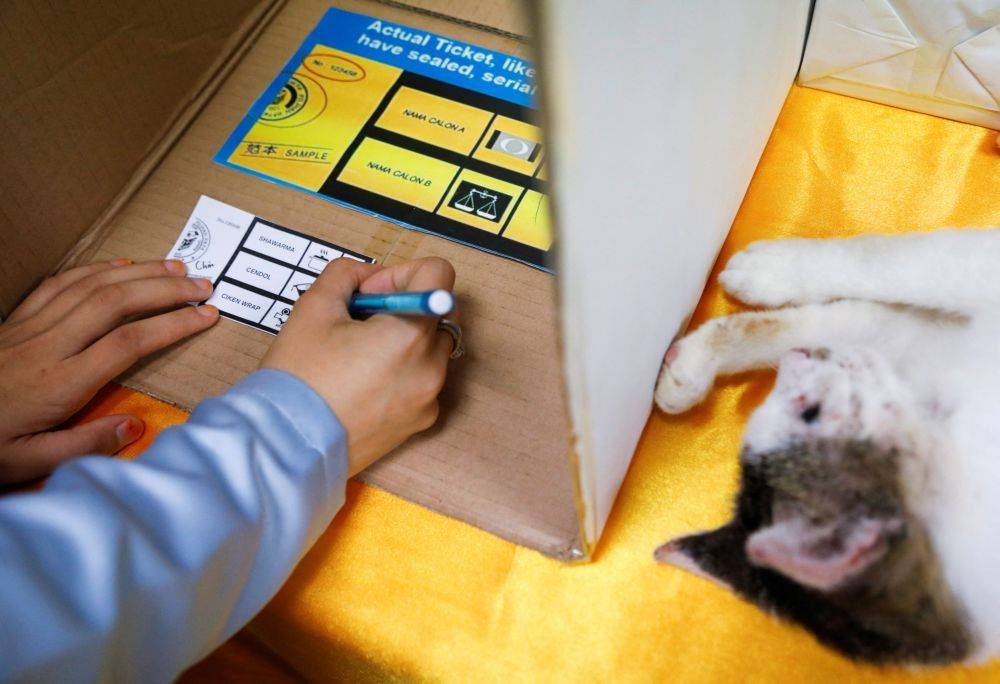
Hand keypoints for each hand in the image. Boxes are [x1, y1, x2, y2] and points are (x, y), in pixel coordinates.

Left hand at [0, 259, 219, 482]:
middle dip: (165, 290)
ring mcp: (30, 329)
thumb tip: (135, 427)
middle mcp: (49, 347)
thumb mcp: (27, 464)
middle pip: (116, 304)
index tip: (208, 316)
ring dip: (138, 273)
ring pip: (92, 287)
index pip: (128, 344)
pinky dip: (94, 270)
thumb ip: (84, 448)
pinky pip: (59, 284)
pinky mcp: (15, 322)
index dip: (173, 325)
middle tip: (204, 285)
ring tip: (177, 269)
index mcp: (60, 383)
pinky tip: (120, 266)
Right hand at [261, 257, 455, 475]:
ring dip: (404, 341)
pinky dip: (402, 374)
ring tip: (357, 356)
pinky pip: (422, 383)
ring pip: (430, 349)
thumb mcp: (313, 307)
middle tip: (358, 324)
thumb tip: (365, 275)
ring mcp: (429, 398)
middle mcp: (431, 367)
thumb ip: (345, 275)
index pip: (438, 274)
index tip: (370, 294)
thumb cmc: (299, 378)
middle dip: (401, 309)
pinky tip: (362, 384)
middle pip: (436, 312)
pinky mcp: (419, 422)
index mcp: (411, 333)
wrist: (286, 445)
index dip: (402, 273)